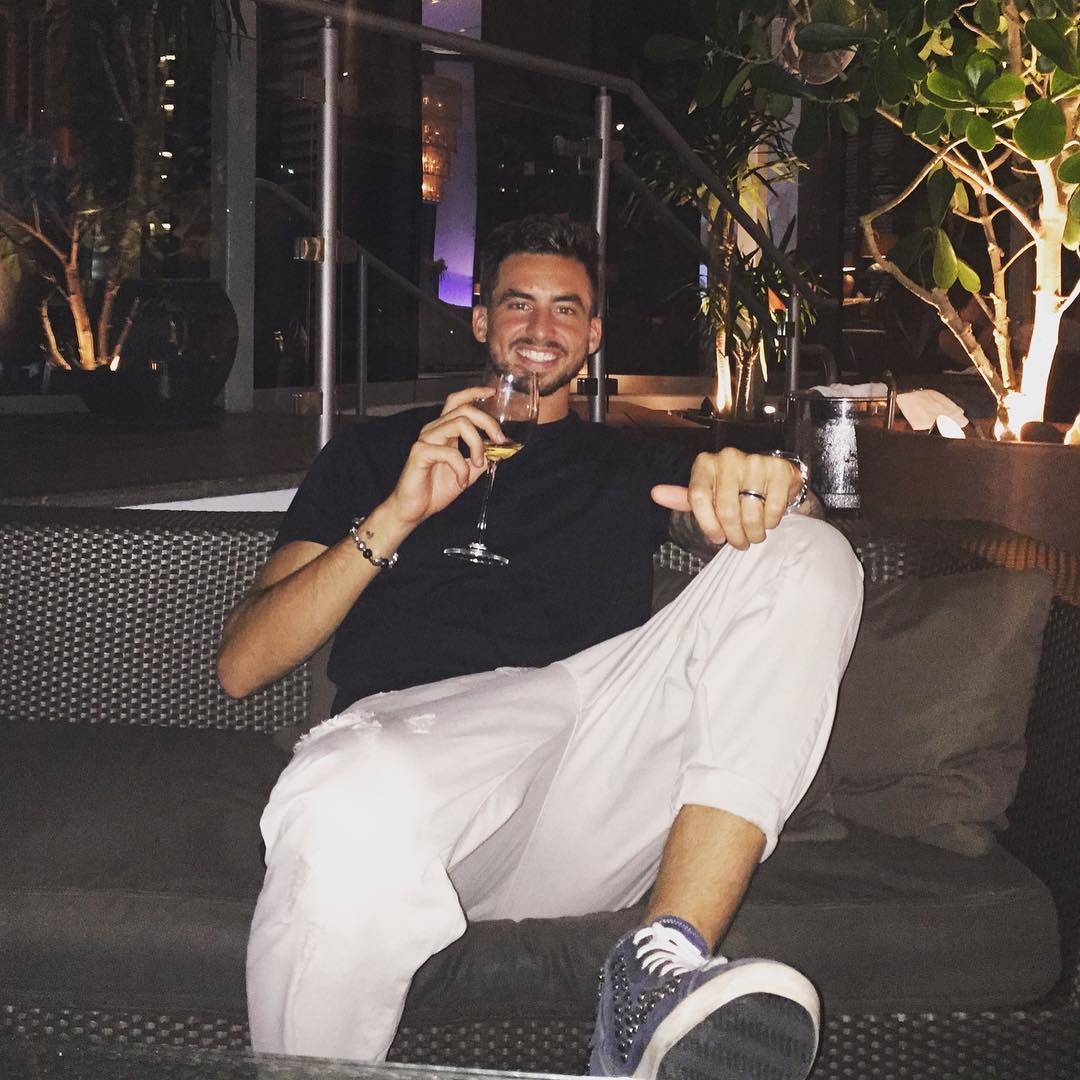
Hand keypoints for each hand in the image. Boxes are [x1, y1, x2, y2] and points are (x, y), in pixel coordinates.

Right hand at [384, 387, 503, 526]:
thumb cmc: (435, 490)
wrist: (413, 510)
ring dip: (477, 445)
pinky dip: (462, 468)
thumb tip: (499, 452)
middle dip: (487, 422)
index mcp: (443, 431)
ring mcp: (425, 440)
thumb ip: (481, 460)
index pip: (457, 402)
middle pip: (464, 409)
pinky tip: (461, 481)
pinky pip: (449, 452)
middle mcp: (433, 430)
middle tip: (500, 440)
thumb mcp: (466, 473)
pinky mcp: (420, 453)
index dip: (474, 393)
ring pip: (459, 424)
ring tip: (478, 465)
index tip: (492, 393)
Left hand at [652, 448, 802, 550]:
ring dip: (754, 533)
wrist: (771, 476)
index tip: (716, 538)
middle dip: (735, 536)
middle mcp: (728, 458)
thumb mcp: (706, 493)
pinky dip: (771, 521)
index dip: (708, 524)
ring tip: (755, 534)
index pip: (698, 498)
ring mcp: (754, 462)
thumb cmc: (733, 489)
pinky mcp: (777, 469)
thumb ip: (683, 498)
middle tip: (740, 543)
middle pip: (727, 511)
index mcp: (705, 464)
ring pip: (751, 514)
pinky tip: (769, 518)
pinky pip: (772, 509)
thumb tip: (655, 494)